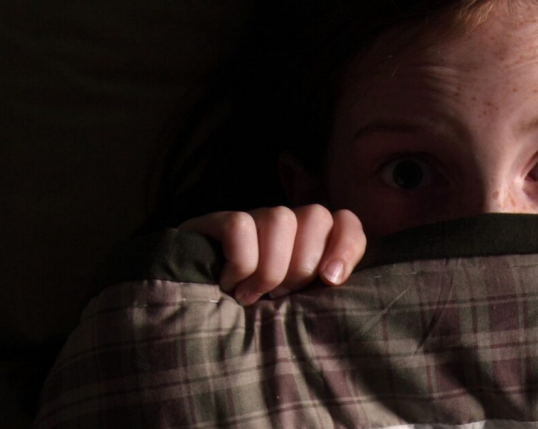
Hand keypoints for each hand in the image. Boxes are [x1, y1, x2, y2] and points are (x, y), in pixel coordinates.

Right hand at [178, 205, 366, 304]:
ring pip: (281, 218)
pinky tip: (228, 285)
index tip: (331, 280)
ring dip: (270, 268)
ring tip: (252, 297)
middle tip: (279, 298)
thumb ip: (319, 295)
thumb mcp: (295, 311)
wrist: (192, 321)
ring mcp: (254, 218)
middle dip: (301, 267)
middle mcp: (287, 223)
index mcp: (313, 242)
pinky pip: (240, 226)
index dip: (346, 246)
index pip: (345, 222)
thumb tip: (334, 280)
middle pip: (316, 216)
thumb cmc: (257, 320)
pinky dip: (240, 263)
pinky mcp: (217, 222)